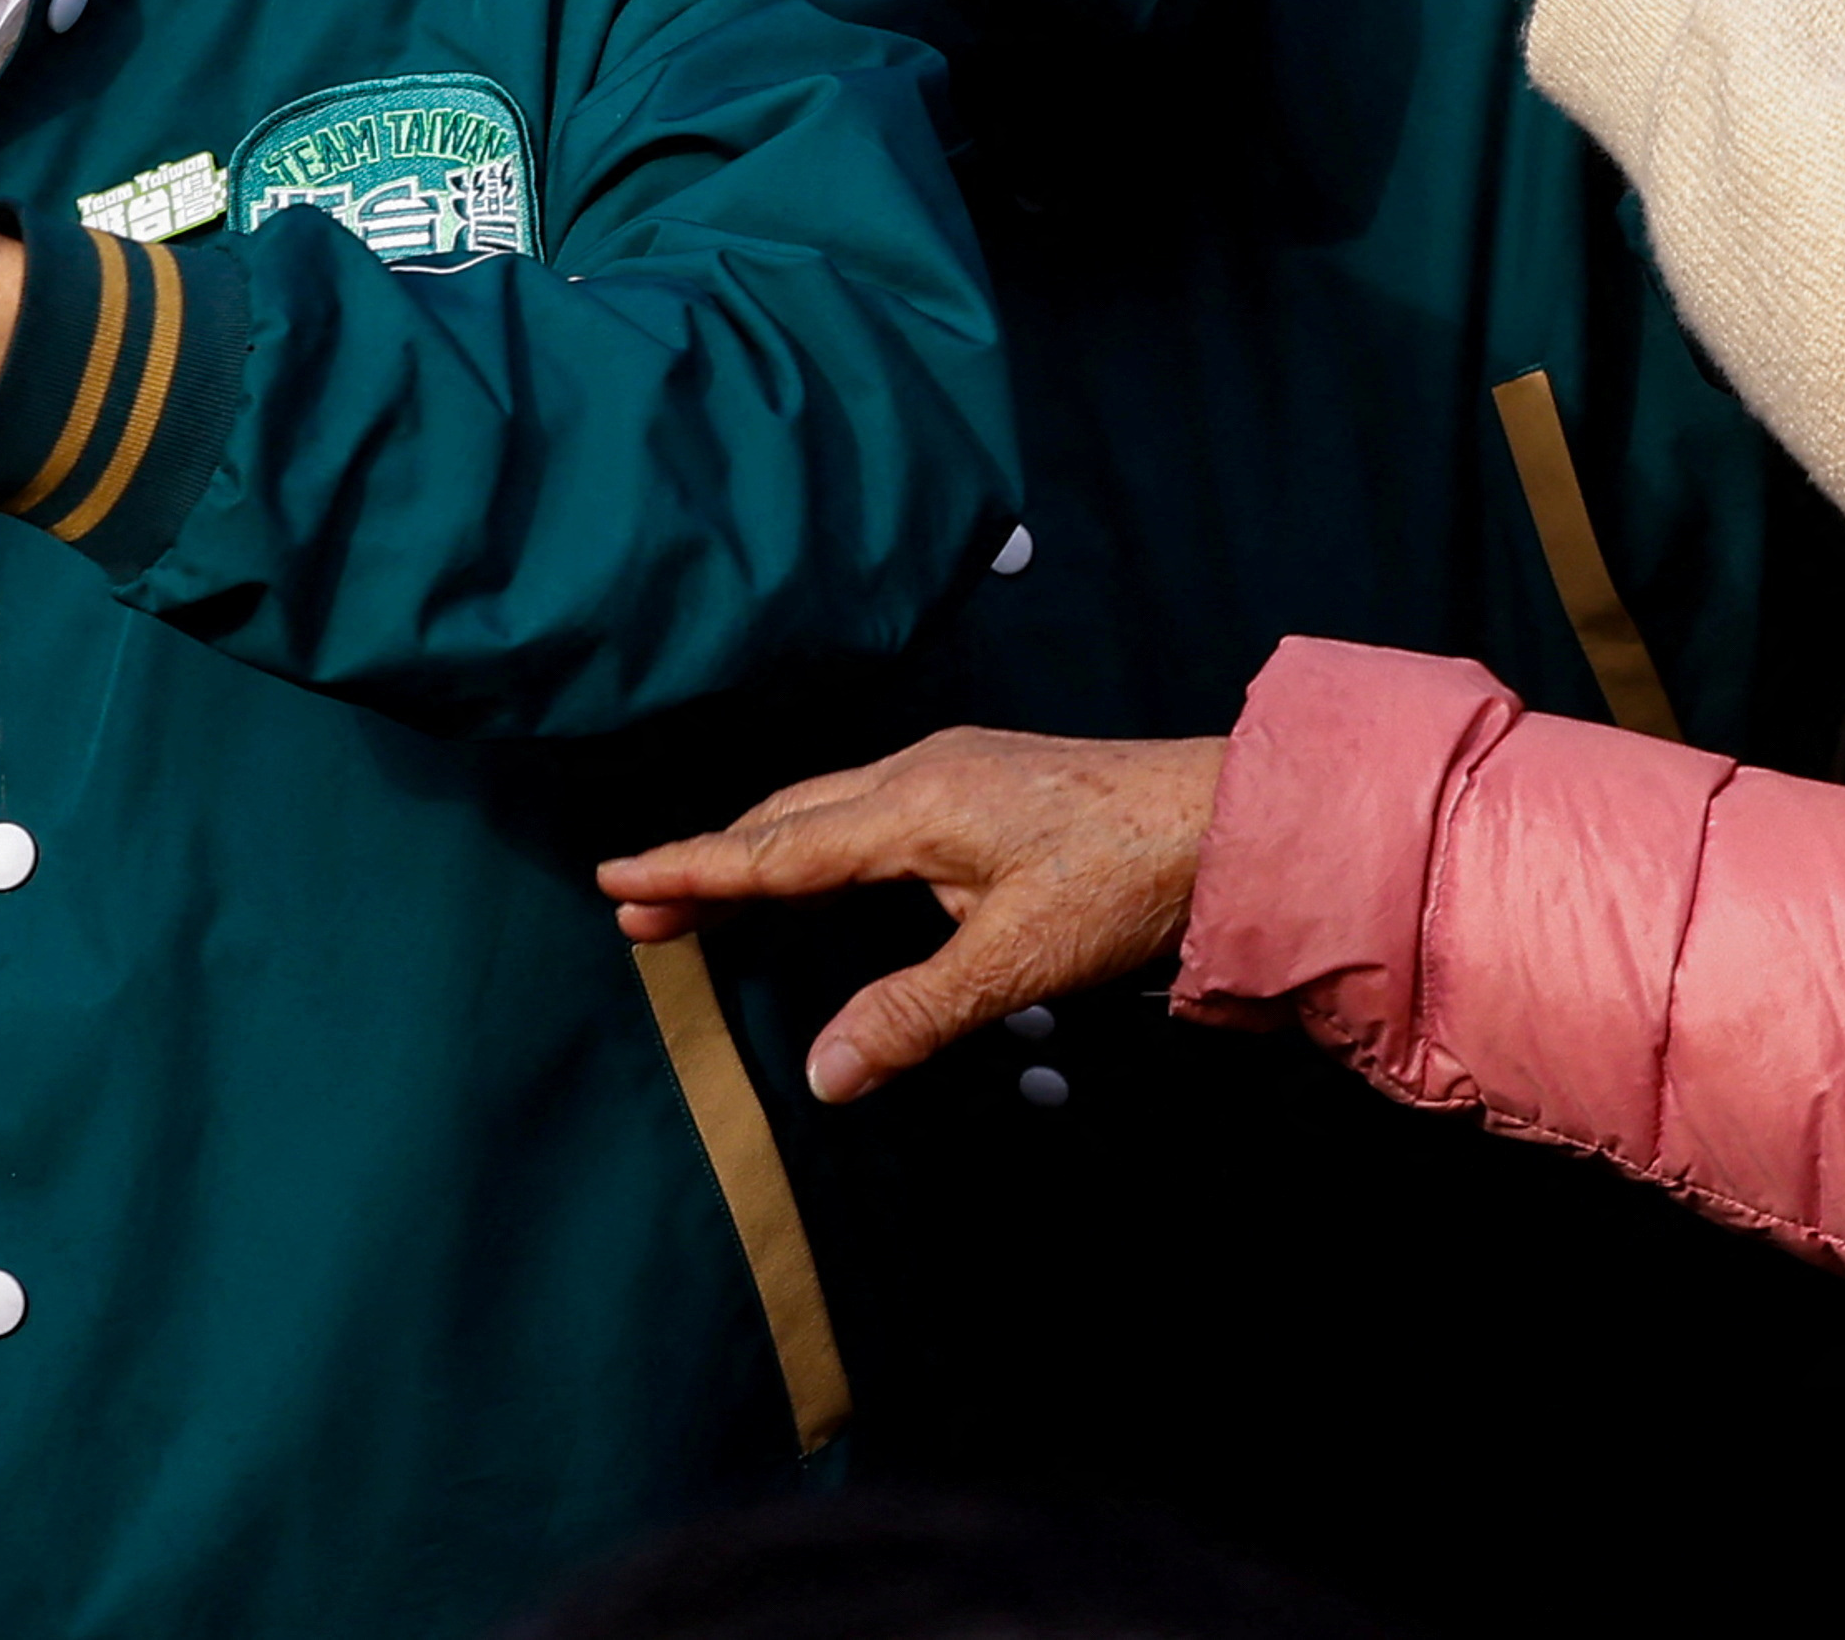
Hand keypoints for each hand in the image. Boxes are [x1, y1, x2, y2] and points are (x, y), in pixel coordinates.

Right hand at [596, 729, 1224, 1101]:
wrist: (1229, 813)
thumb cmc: (1128, 877)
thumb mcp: (1016, 961)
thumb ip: (913, 1015)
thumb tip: (820, 1075)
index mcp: (911, 806)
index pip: (773, 850)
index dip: (691, 872)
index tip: (615, 881)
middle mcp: (920, 772)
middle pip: (787, 819)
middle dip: (711, 862)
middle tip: (640, 905)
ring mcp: (956, 769)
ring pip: (829, 807)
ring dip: (765, 850)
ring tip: (711, 893)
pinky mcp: (987, 781)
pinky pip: (871, 807)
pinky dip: (820, 841)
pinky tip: (828, 871)